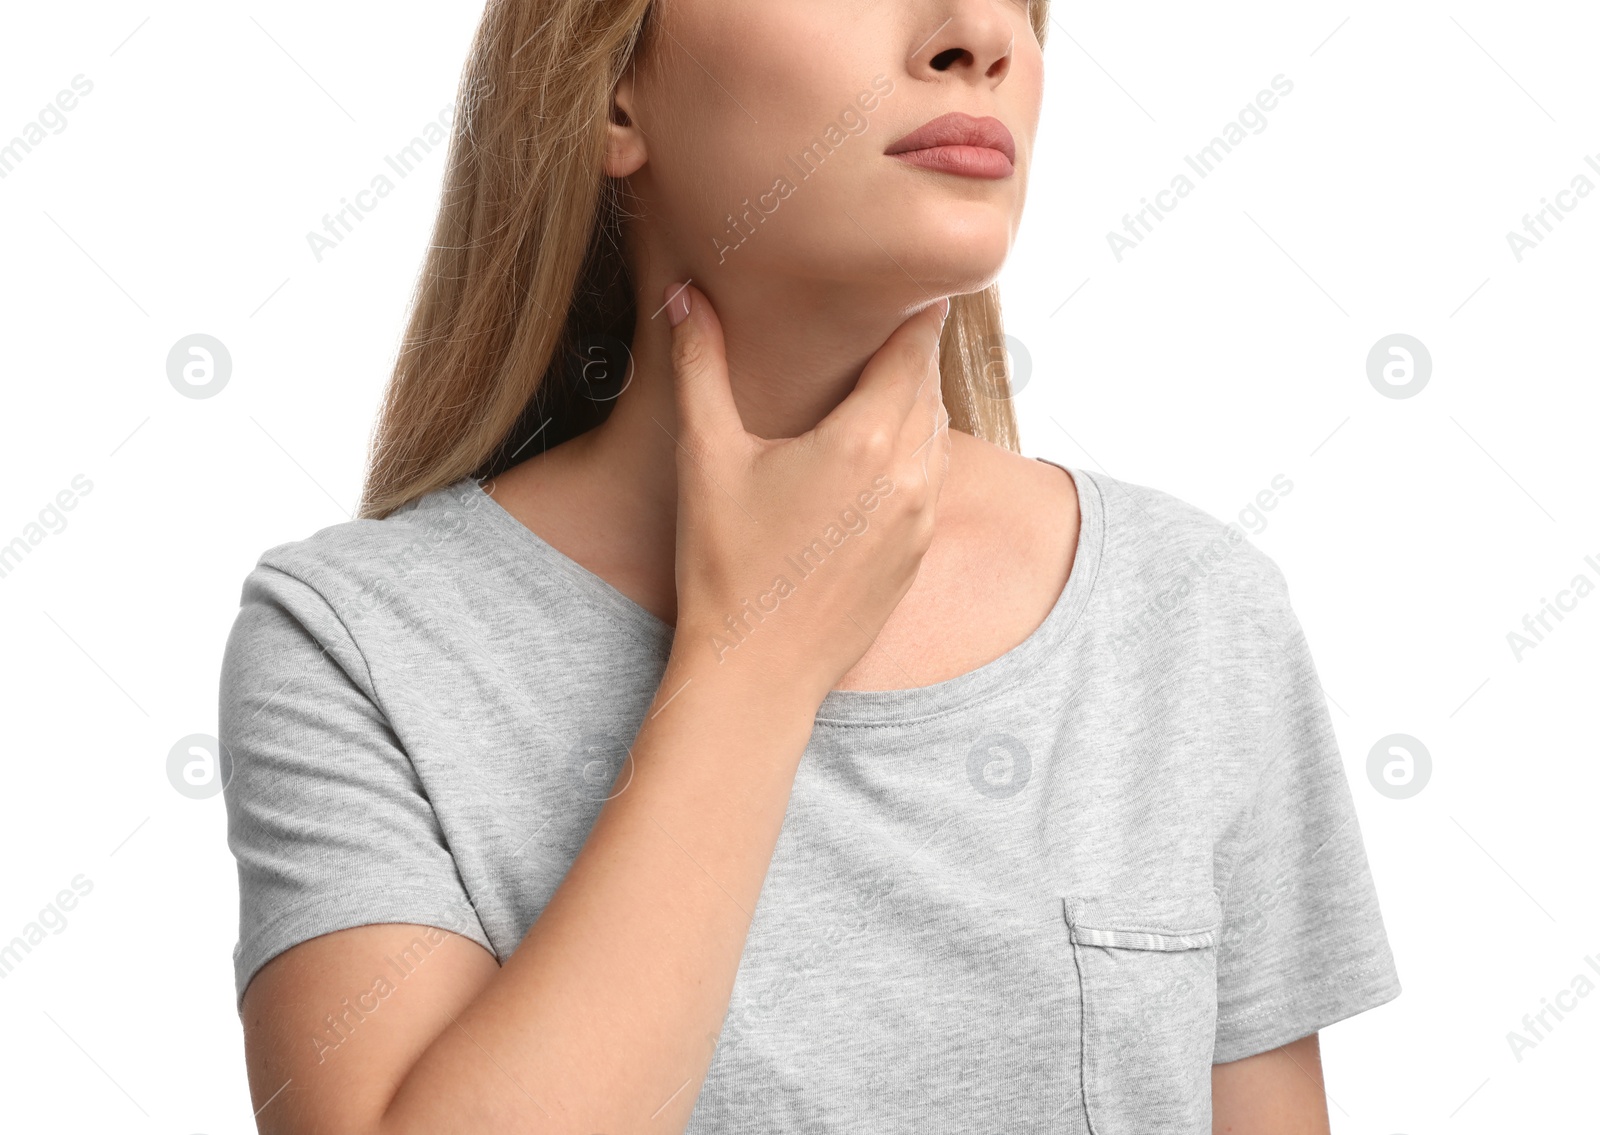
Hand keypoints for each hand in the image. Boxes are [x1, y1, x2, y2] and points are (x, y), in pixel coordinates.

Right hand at [662, 282, 951, 706]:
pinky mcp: (917, 554)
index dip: (917, 310)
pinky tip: (881, 449)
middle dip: (913, 350)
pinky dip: (917, 450)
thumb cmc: (725, 564)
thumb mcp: (706, 457)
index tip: (912, 281)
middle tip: (897, 314)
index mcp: (864, 439)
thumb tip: (685, 295)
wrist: (757, 671)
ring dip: (917, 401)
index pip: (914, 347)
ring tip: (886, 376)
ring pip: (938, 432)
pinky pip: (933, 480)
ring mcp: (921, 518)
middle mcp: (908, 474)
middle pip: (929, 385)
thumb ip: (699, 366)